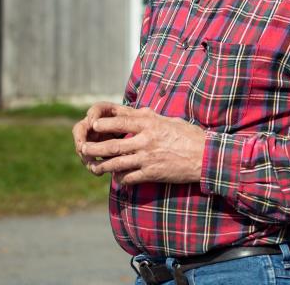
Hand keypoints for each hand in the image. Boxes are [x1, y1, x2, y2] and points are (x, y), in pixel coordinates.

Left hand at [78, 104, 206, 184]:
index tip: (93, 125)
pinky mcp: (152, 174)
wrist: (205, 157)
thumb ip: (150, 117)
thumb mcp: (168, 120)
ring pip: (117, 163)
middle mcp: (145, 140)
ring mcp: (147, 158)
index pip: (120, 122)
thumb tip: (137, 111)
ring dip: (102, 165)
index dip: (104, 124)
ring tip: (93, 166)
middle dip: (96, 147)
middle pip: (113, 145)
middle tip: (83, 149)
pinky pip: (130, 177)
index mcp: (149, 124)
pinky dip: (120, 178)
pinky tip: (116, 178)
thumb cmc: (189, 135)